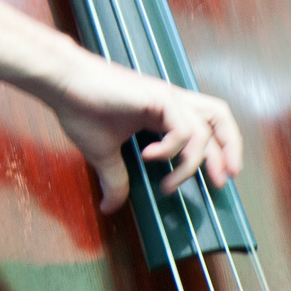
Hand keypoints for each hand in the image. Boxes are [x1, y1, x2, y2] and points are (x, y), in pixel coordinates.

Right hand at [38, 50, 244, 212]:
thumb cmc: (80, 108)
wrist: (62, 84)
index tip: (214, 182)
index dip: (217, 154)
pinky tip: (148, 157)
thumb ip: (114, 178)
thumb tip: (109, 206)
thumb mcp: (102, 153)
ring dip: (192, 162)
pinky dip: (171, 150)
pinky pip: (183, 130)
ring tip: (171, 182)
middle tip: (221, 181)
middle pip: (220, 119)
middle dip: (228, 152)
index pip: (205, 128)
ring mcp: (167, 98)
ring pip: (205, 130)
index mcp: (163, 111)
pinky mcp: (159, 97)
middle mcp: (171, 102)